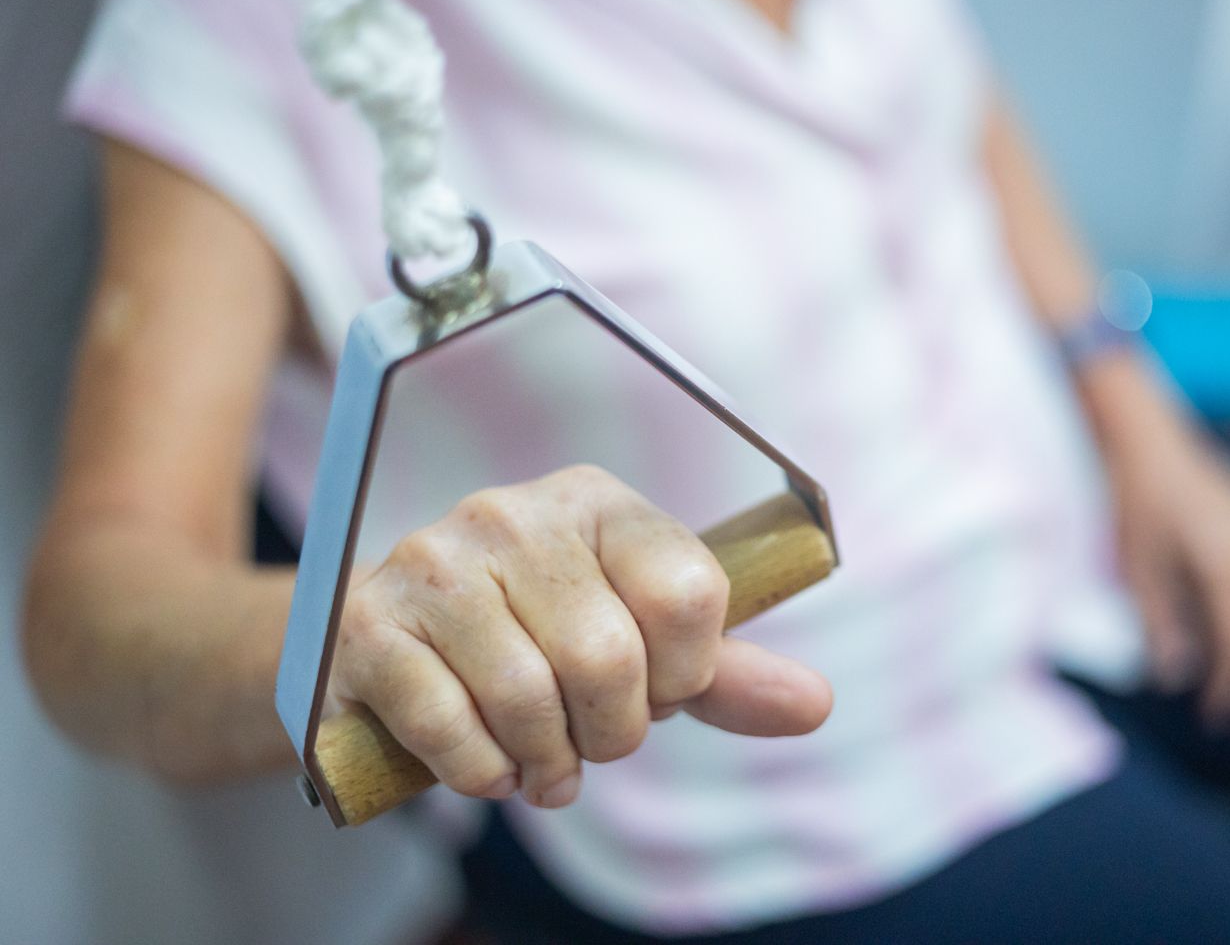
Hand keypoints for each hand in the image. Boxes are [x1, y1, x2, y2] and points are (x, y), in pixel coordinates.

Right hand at [327, 465, 832, 807]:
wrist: (389, 643)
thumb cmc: (534, 641)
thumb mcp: (637, 645)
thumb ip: (721, 673)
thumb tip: (814, 703)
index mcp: (598, 502)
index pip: (689, 592)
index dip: (685, 674)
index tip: (657, 689)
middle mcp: (513, 513)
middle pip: (609, 657)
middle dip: (612, 732)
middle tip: (590, 742)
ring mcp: (434, 561)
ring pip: (529, 696)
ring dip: (546, 763)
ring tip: (542, 764)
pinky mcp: (370, 625)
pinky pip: (451, 728)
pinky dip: (482, 773)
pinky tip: (487, 763)